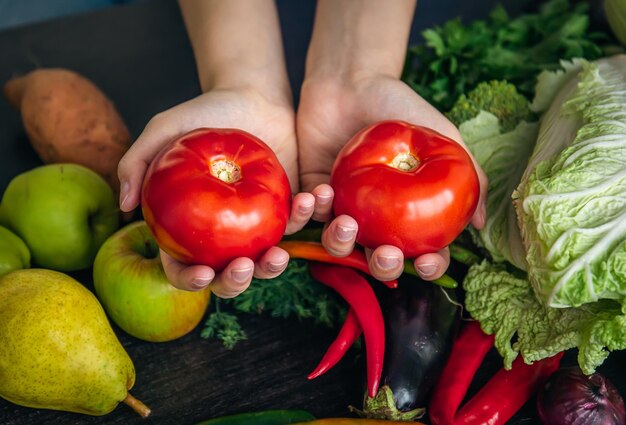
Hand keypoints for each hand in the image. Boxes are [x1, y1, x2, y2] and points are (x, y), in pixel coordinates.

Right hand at [118, 88, 315, 297]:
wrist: (251, 96)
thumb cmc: (204, 114)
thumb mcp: (163, 130)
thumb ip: (137, 162)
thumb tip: (123, 205)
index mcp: (189, 228)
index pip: (183, 266)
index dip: (190, 279)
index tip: (203, 273)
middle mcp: (223, 235)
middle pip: (228, 275)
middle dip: (237, 282)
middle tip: (246, 266)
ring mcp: (256, 226)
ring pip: (267, 260)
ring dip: (276, 263)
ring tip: (280, 251)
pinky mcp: (287, 210)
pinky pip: (300, 223)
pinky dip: (308, 216)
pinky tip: (311, 199)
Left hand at [297, 74, 487, 281]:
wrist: (351, 81)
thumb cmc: (401, 107)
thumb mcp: (444, 136)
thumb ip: (470, 176)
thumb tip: (482, 225)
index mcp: (409, 213)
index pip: (424, 252)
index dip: (429, 266)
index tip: (427, 263)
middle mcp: (377, 219)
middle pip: (379, 261)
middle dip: (383, 267)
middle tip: (385, 253)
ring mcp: (343, 210)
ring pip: (339, 246)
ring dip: (341, 243)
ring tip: (345, 222)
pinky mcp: (311, 197)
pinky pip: (305, 218)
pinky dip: (310, 212)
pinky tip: (319, 193)